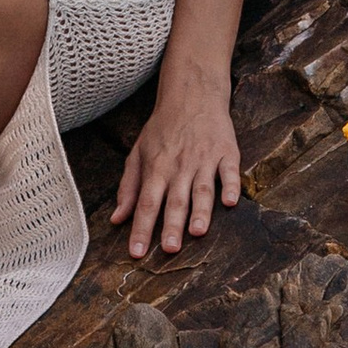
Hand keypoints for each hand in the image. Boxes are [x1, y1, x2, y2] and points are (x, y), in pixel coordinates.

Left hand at [111, 78, 241, 262]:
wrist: (191, 95)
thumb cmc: (163, 128)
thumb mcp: (138, 153)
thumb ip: (128, 187)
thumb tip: (116, 219)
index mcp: (156, 167)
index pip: (146, 203)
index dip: (141, 229)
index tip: (137, 253)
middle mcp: (179, 166)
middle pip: (175, 200)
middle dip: (171, 226)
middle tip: (169, 250)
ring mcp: (204, 158)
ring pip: (202, 189)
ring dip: (200, 211)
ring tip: (197, 232)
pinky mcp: (226, 151)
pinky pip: (229, 171)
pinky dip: (231, 186)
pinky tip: (231, 201)